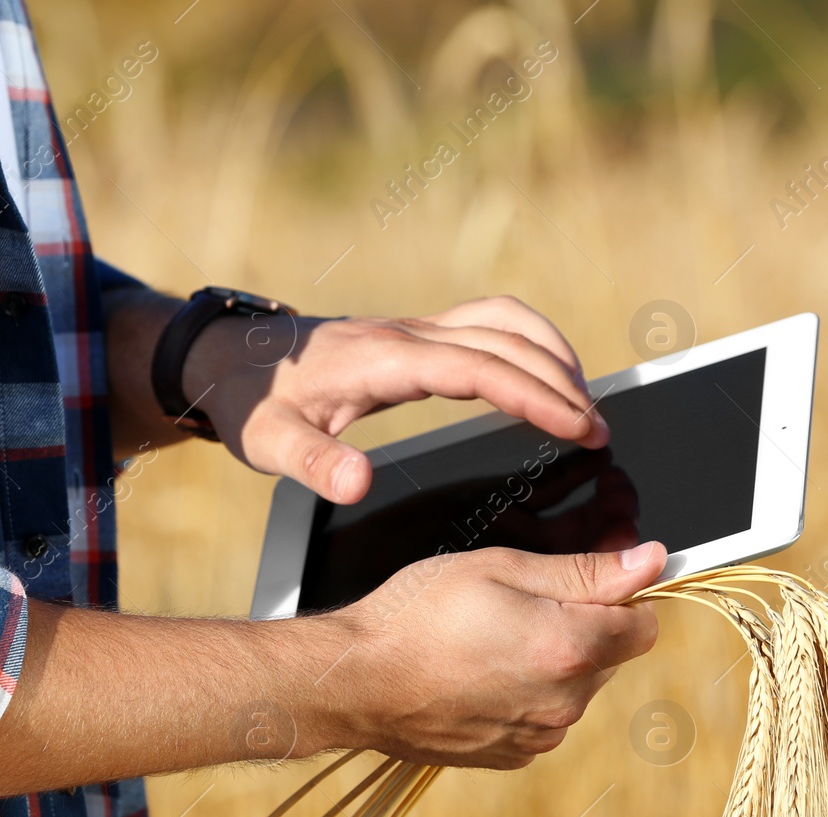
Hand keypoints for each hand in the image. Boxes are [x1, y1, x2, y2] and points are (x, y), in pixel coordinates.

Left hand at [183, 296, 609, 503]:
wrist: (227, 356)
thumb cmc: (250, 401)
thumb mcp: (268, 442)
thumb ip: (311, 464)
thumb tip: (358, 485)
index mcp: (384, 359)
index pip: (480, 368)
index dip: (535, 395)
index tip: (579, 427)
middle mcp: (408, 334)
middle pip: (506, 339)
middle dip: (561, 382)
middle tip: (600, 433)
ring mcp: (414, 328)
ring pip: (504, 320)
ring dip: (552, 353)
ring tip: (585, 404)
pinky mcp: (415, 334)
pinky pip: (489, 325)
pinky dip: (528, 345)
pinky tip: (541, 381)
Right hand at [309, 541, 666, 768]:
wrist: (356, 682)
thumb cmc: (415, 617)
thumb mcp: (499, 569)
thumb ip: (585, 570)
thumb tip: (649, 561)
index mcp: (569, 648)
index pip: (644, 623)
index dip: (621, 594)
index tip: (589, 581)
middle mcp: (565, 702)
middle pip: (610, 655)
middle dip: (583, 626)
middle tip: (521, 603)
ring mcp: (540, 735)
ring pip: (576, 687)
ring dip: (553, 662)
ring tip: (492, 639)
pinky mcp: (515, 755)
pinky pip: (545, 716)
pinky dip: (527, 693)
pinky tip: (482, 673)